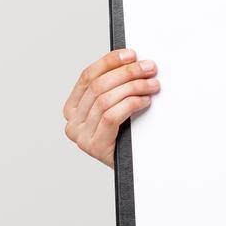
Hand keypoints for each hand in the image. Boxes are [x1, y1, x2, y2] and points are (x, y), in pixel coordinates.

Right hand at [63, 48, 159, 166]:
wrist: (132, 172)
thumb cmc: (125, 136)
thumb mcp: (116, 108)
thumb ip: (115, 88)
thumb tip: (133, 61)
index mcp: (73, 108)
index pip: (88, 76)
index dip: (109, 62)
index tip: (131, 54)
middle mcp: (73, 121)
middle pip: (99, 86)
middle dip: (127, 73)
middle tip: (149, 68)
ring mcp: (81, 135)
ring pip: (106, 99)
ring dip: (133, 87)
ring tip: (152, 85)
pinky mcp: (95, 146)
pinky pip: (112, 116)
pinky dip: (131, 103)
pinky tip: (145, 100)